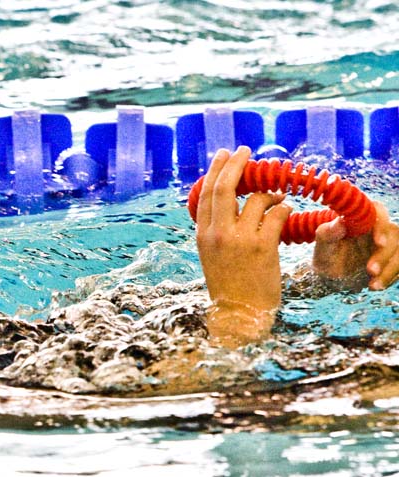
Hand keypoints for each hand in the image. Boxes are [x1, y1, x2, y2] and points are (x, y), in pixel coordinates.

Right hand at [196, 146, 292, 346]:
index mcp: (203, 234)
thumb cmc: (228, 284)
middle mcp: (218, 234)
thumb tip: (230, 201)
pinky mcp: (263, 247)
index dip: (216, 169)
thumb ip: (216, 229)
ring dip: (270, 193)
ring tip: (277, 197)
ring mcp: (240, 240)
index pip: (207, 193)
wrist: (238, 313)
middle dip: (237, 164)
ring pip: (256, 199)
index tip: (225, 154)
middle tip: (246, 150)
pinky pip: (277, 215)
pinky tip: (285, 211)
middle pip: (226, 188)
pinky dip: (283, 209)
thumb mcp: (212, 255)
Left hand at [313, 201, 398, 289]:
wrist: (330, 275)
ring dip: (390, 270)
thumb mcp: (323, 245)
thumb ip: (328, 232)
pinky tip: (375, 286)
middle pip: (394, 235)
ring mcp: (388, 244)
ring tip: (373, 285)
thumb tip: (339, 222)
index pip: (378, 212)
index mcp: (361, 219)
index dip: (382, 226)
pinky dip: (390, 278)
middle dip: (384, 255)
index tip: (378, 243)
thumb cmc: (326, 255)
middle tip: (370, 271)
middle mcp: (378, 228)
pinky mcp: (392, 259)